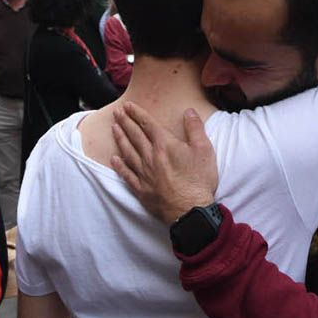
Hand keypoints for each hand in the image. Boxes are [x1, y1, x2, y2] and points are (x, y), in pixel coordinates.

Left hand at [110, 103, 217, 224]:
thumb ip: (195, 129)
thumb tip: (189, 111)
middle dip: (125, 122)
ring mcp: (144, 173)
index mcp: (165, 145)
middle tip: (117, 112)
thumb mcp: (204, 150)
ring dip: (120, 138)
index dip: (137, 113)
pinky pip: (127, 174)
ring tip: (113, 128)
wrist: (191, 211)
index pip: (147, 124)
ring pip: (128, 152)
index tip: (128, 106)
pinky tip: (114, 159)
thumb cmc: (199, 181)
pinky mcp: (141, 189)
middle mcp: (150, 157)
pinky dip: (119, 165)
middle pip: (134, 136)